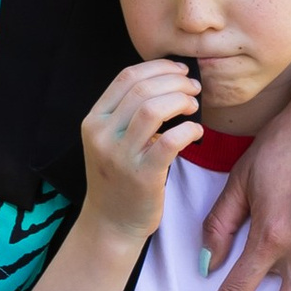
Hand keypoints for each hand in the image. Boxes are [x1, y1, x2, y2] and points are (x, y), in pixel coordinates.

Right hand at [78, 59, 202, 249]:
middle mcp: (102, 135)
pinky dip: (188, 129)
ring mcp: (120, 155)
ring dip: (181, 101)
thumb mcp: (110, 140)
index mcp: (94, 120)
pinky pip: (169, 141)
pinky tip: (196, 131)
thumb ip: (127, 112)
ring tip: (194, 106)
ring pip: (153, 109)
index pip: (126, 77)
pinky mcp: (142, 175)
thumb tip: (167, 81)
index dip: (159, 68)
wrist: (111, 223)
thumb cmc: (119, 177)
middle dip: (175, 82)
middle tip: (194, 88)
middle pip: (143, 89)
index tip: (180, 71)